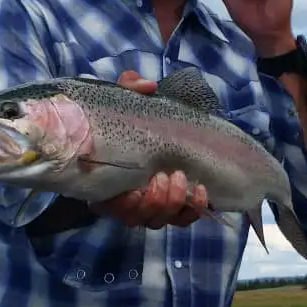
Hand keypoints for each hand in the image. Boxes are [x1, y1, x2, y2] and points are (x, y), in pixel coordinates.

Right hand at [89, 71, 209, 228]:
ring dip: (172, 204)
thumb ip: (129, 88)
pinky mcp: (174, 207)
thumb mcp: (124, 100)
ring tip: (181, 178)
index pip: (109, 206)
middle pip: (138, 218)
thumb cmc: (129, 118)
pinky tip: (201, 190)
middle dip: (154, 202)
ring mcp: (151, 206)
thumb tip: (148, 86)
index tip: (135, 189)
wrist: (150, 128)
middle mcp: (127, 200)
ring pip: (159, 220)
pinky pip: (182, 219)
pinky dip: (193, 209)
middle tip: (164, 176)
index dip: (123, 204)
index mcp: (106, 181)